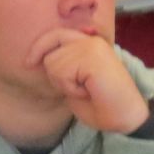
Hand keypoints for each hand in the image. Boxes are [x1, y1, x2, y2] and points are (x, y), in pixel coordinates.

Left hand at [26, 29, 148, 132]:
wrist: (125, 118)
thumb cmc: (102, 106)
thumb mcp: (75, 84)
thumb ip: (63, 69)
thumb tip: (42, 61)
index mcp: (89, 44)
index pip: (55, 35)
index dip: (39, 47)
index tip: (28, 63)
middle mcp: (91, 40)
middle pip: (50, 51)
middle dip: (56, 75)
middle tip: (78, 89)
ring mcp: (92, 46)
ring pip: (53, 63)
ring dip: (65, 84)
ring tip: (86, 90)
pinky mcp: (92, 56)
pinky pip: (62, 72)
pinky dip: (70, 88)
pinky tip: (88, 91)